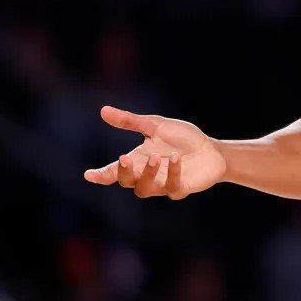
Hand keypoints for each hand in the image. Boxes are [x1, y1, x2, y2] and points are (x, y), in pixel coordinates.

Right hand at [83, 105, 226, 199]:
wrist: (211, 150)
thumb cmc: (182, 138)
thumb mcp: (156, 126)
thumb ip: (130, 121)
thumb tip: (103, 110)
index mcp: (138, 160)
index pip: (114, 171)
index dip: (101, 175)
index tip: (89, 175)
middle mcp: (147, 175)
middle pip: (126, 182)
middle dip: (123, 172)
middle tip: (124, 158)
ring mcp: (163, 184)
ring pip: (145, 189)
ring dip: (147, 174)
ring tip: (154, 157)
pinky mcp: (180, 188)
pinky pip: (172, 186)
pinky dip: (172, 172)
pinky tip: (176, 158)